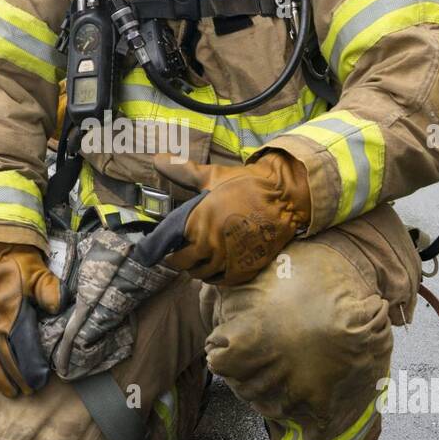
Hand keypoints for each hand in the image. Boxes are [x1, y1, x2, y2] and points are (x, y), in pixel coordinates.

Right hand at [0, 243, 64, 396]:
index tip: (34, 385)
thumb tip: (58, 305)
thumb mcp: (39, 275)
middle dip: (14, 378)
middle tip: (26, 394)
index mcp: (8, 317)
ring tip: (9, 393)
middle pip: (4, 360)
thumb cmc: (22, 267)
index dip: (24, 370)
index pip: (16, 352)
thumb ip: (49, 291)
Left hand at [149, 151, 310, 285]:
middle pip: (184, 264)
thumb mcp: (212, 175)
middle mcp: (209, 244)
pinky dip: (214, 277)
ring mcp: (227, 259)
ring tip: (197, 262)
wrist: (282, 197)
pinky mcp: (244, 268)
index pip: (171, 247)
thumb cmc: (246, 184)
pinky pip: (221, 281)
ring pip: (202, 274)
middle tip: (181, 254)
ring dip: (196, 270)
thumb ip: (183, 171)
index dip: (165, 248)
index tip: (166, 246)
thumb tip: (156, 158)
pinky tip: (214, 269)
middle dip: (179, 260)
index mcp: (197, 223)